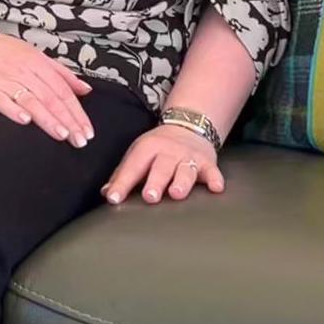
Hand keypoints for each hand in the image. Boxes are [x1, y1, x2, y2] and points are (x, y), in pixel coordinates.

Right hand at [0, 22, 94, 146]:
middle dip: (69, 120)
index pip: (63, 90)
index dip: (77, 111)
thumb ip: (60, 72)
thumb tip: (85, 89)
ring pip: (31, 100)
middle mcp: (23, 70)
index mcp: (36, 62)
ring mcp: (3, 79)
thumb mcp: (33, 54)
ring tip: (63, 135)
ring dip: (48, 119)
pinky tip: (25, 121)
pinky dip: (13, 110)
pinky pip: (1, 99)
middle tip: (81, 140)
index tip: (88, 130)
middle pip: (51, 98)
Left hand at [102, 124, 222, 204]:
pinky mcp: (207, 162)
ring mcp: (188, 157)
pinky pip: (212, 171)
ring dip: (181, 182)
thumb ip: (123, 175)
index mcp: (147, 149)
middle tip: (150, 197)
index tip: (113, 198)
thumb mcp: (139, 154)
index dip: (122, 183)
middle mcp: (168, 151)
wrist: (188, 125)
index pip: (132, 167)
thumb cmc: (158, 148)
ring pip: (185, 170)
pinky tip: (216, 188)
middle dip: (155, 182)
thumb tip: (107, 193)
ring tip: (176, 194)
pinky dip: (215, 179)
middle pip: (161, 167)